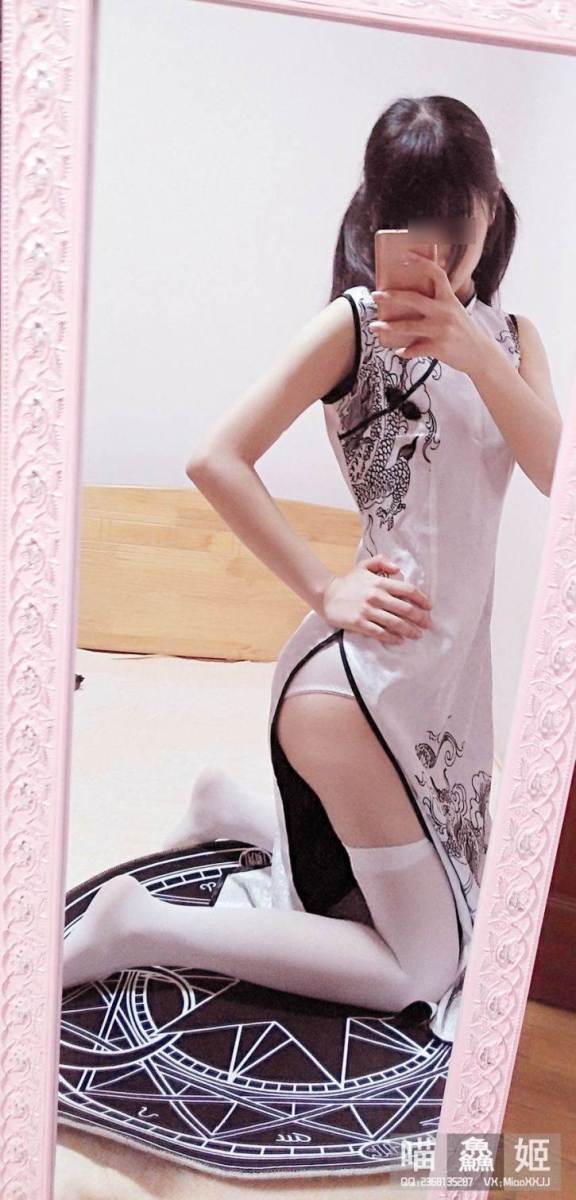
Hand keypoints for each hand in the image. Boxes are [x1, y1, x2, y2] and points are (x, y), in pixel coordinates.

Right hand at [321, 553, 432, 643]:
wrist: (326, 595)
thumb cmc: (348, 582)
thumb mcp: (364, 566)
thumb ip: (381, 562)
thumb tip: (398, 568)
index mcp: (380, 582)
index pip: (408, 590)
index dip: (422, 599)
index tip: (429, 606)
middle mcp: (376, 597)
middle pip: (405, 609)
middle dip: (420, 618)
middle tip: (428, 624)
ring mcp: (368, 611)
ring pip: (395, 623)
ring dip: (409, 630)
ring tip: (418, 634)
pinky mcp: (359, 624)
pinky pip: (380, 632)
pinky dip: (392, 638)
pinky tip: (400, 640)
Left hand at [368, 251, 490, 373]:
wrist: (480, 354)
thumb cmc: (463, 331)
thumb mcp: (455, 311)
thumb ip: (438, 302)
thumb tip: (410, 297)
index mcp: (449, 299)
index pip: (436, 274)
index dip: (420, 262)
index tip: (404, 256)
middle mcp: (445, 311)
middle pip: (413, 299)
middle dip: (391, 296)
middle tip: (375, 295)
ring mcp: (441, 330)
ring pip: (408, 326)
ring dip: (387, 327)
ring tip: (373, 326)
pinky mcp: (438, 347)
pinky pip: (414, 349)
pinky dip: (404, 351)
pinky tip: (399, 351)